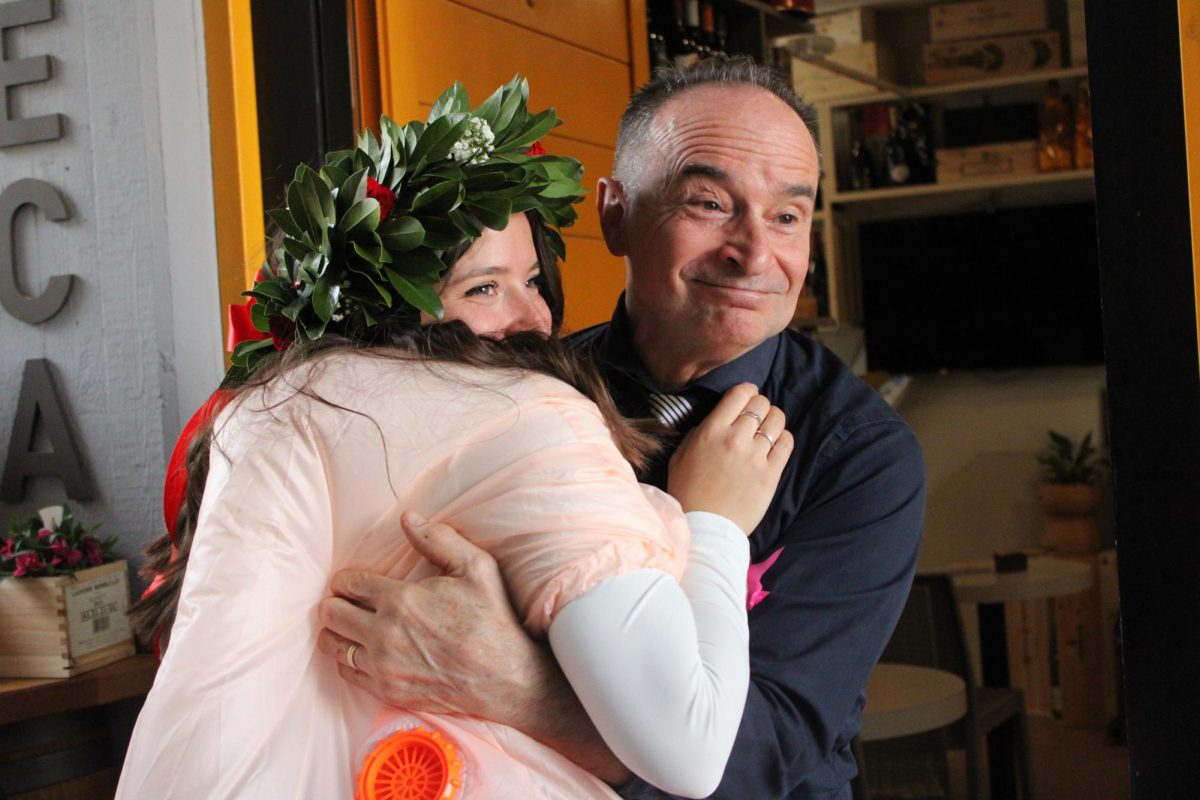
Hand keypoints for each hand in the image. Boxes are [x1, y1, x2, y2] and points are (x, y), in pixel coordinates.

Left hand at [316, 513, 630, 782]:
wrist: (504, 677)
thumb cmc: (491, 620)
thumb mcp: (476, 568)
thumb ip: (439, 539)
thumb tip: (408, 518)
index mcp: (400, 600)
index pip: (347, 584)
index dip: (345, 579)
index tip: (353, 581)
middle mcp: (383, 634)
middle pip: (331, 613)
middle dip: (336, 602)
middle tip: (347, 601)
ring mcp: (382, 666)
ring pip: (331, 644)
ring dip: (335, 631)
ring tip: (349, 624)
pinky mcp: (386, 690)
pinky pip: (346, 672)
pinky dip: (347, 658)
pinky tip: (361, 650)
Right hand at [668, 383, 793, 533]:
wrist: (705, 527)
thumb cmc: (688, 491)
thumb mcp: (681, 456)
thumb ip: (699, 432)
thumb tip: (718, 420)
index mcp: (711, 431)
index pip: (739, 394)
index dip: (747, 391)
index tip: (747, 397)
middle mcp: (735, 439)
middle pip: (761, 404)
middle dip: (759, 407)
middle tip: (756, 417)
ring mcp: (755, 456)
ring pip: (777, 420)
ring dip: (773, 420)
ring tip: (767, 430)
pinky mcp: (771, 474)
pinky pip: (786, 443)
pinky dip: (783, 439)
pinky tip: (775, 445)